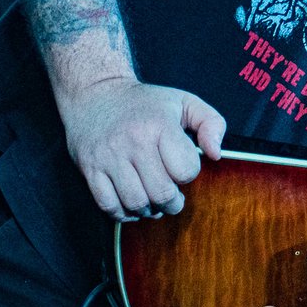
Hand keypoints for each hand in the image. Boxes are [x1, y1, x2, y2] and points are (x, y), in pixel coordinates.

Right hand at [58, 77, 226, 221]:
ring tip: (154, 202)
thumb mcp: (185, 102)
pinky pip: (108, 205)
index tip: (182, 168)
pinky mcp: (90, 168)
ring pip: (136, 202)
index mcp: (160, 125)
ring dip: (149, 210)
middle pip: (161, 193)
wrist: (96, 93)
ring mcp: (109, 156)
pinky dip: (124, 213)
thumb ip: (212, 123)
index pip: (185, 170)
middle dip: (173, 202)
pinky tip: (132, 205)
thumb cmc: (146, 102)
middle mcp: (134, 141)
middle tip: (173, 197)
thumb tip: (216, 155)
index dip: (189, 174)